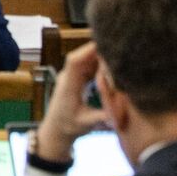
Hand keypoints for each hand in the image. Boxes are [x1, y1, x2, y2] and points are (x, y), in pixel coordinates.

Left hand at [36, 42, 110, 161]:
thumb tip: (117, 115)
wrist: (56, 129)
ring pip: (87, 60)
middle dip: (100, 53)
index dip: (88, 51)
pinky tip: (112, 69)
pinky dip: (100, 65)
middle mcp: (68, 76)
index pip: (75, 61)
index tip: (105, 46)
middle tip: (120, 57)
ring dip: (101, 59)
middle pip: (83, 56)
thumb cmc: (68, 127)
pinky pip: (89, 66)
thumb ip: (101, 118)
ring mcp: (72, 76)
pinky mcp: (77, 78)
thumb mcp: (86, 124)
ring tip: (119, 62)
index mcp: (68, 85)